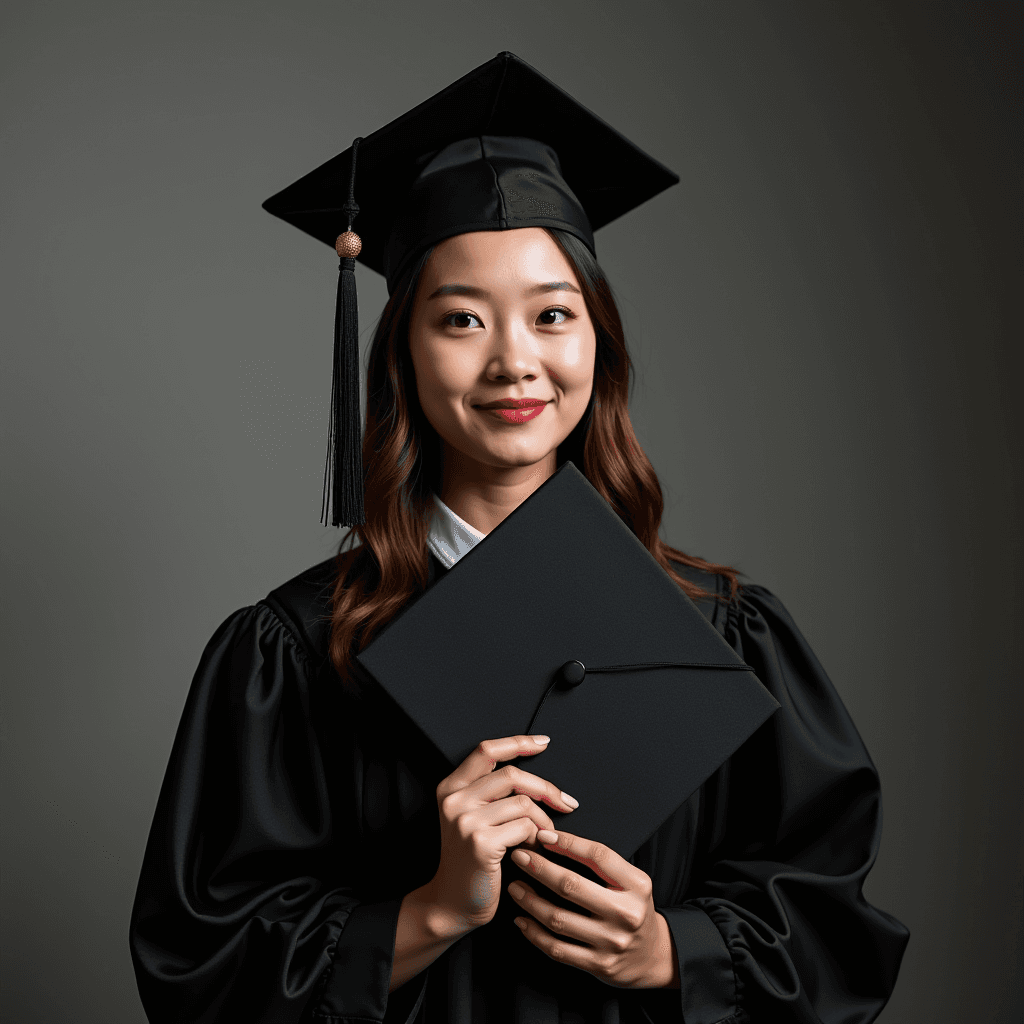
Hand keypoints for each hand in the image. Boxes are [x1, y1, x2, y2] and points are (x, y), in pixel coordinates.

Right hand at [424, 735, 577, 934]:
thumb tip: (538, 781)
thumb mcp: (471, 819)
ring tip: (544, 836)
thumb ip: (492, 794)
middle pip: (512, 775)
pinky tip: (533, 850)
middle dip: (546, 788)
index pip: (487, 750)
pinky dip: (537, 837)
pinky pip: (525, 827)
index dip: (518, 743)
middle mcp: (455, 800)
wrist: (452, 904)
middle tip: (566, 803)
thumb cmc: (470, 861)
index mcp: (451, 787)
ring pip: (523, 803)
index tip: (544, 742)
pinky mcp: (480, 842)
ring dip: (543, 821)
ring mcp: (466, 820)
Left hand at [507, 829, 679, 988]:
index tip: (542, 835)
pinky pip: (558, 948)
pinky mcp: (599, 965)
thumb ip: (602, 865)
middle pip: (572, 886)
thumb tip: (554, 840)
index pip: (598, 856)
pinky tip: (521, 920)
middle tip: (519, 857)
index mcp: (637, 885)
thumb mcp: (631, 882)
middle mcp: (627, 913)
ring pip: (559, 918)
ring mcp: (612, 942)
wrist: (652, 956)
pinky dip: (534, 933)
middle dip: (539, 868)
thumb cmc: (632, 908)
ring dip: (530, 900)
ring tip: (515, 887)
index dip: (567, 843)